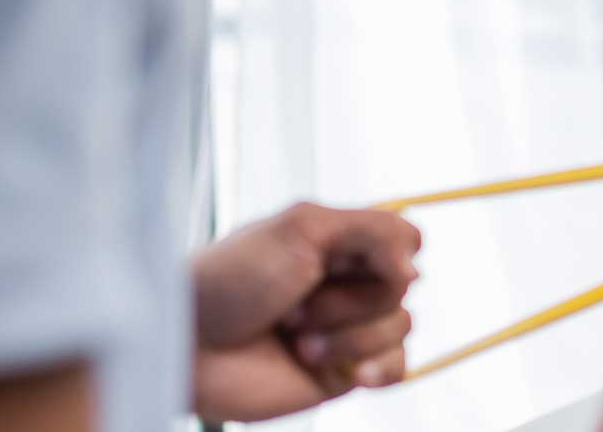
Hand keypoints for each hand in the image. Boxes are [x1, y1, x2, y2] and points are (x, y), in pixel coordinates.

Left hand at [190, 202, 423, 422]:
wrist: (186, 349)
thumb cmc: (230, 280)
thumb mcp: (301, 228)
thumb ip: (371, 232)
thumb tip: (415, 270)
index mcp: (336, 242)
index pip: (402, 239)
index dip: (387, 253)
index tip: (345, 262)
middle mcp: (344, 283)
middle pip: (402, 286)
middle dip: (350, 301)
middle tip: (293, 308)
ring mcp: (345, 329)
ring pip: (400, 326)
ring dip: (350, 336)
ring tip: (298, 343)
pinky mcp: (342, 373)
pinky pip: (397, 368)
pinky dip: (380, 368)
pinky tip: (352, 374)